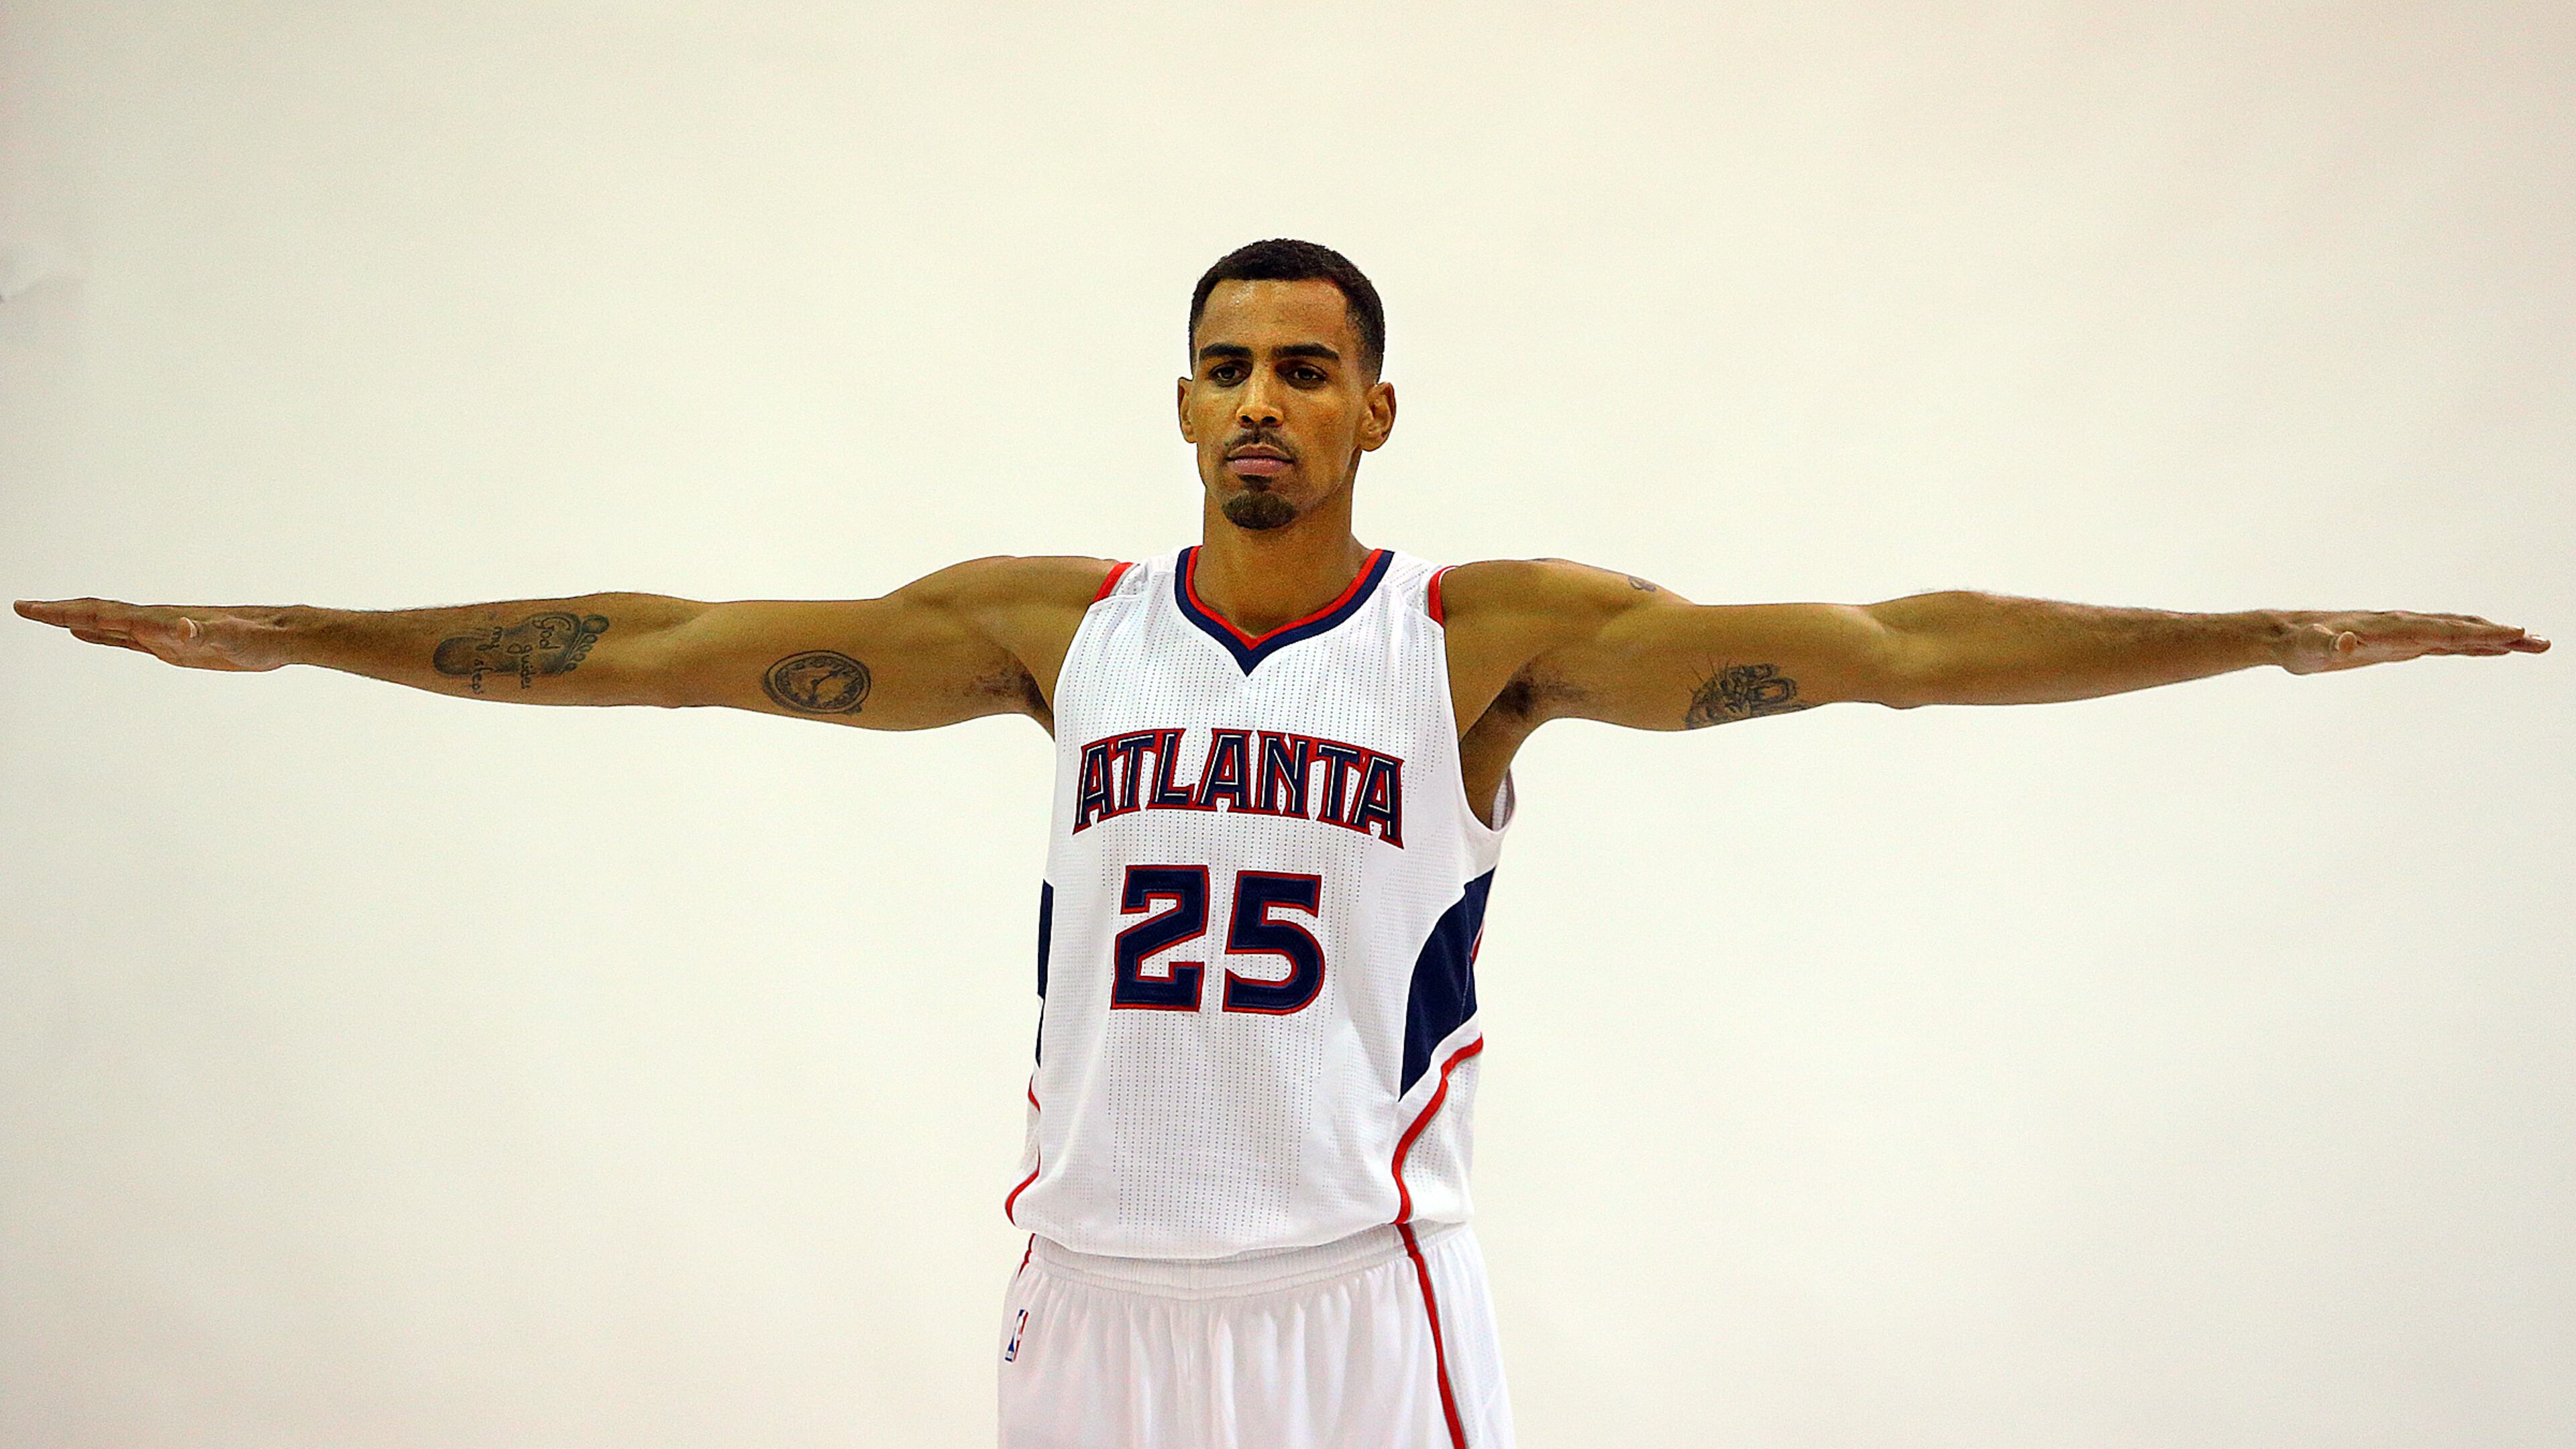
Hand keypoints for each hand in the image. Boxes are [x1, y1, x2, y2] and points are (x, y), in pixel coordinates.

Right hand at [14, 598, 294, 671]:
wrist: (281, 636)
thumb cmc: (258, 638)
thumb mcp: (231, 640)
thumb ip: (204, 635)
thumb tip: (178, 629)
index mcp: (159, 620)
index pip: (100, 613)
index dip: (62, 611)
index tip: (27, 607)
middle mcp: (155, 622)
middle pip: (96, 613)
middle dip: (57, 612)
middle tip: (21, 608)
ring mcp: (162, 633)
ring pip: (107, 624)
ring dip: (74, 619)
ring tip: (45, 616)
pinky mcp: (172, 646)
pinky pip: (127, 639)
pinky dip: (101, 635)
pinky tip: (88, 633)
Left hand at [2277, 608, 2548, 674]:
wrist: (2288, 635)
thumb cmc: (2299, 643)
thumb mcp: (2310, 648)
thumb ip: (2328, 646)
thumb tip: (2346, 643)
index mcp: (2391, 627)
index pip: (2442, 630)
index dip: (2478, 633)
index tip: (2515, 634)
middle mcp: (2403, 625)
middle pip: (2461, 628)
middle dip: (2501, 635)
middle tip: (2541, 642)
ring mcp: (2405, 633)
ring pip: (2458, 633)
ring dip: (2495, 638)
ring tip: (2533, 643)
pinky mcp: (2400, 644)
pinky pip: (2444, 643)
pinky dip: (2471, 644)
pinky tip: (2492, 649)